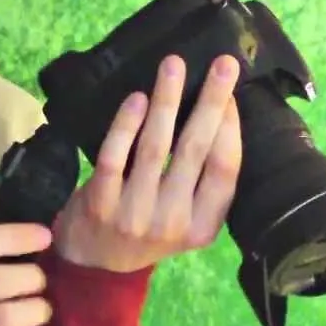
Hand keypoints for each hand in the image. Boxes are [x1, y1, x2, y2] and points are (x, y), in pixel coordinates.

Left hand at [52, 53, 242, 271]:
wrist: (92, 262)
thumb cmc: (146, 226)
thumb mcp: (185, 220)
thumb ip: (200, 182)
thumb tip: (219, 112)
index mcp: (202, 227)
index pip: (225, 172)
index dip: (230, 131)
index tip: (233, 95)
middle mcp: (172, 222)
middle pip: (195, 152)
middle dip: (210, 102)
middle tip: (223, 64)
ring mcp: (134, 214)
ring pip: (155, 148)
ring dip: (166, 102)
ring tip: (173, 66)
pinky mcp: (100, 202)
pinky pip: (115, 155)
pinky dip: (126, 124)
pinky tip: (137, 98)